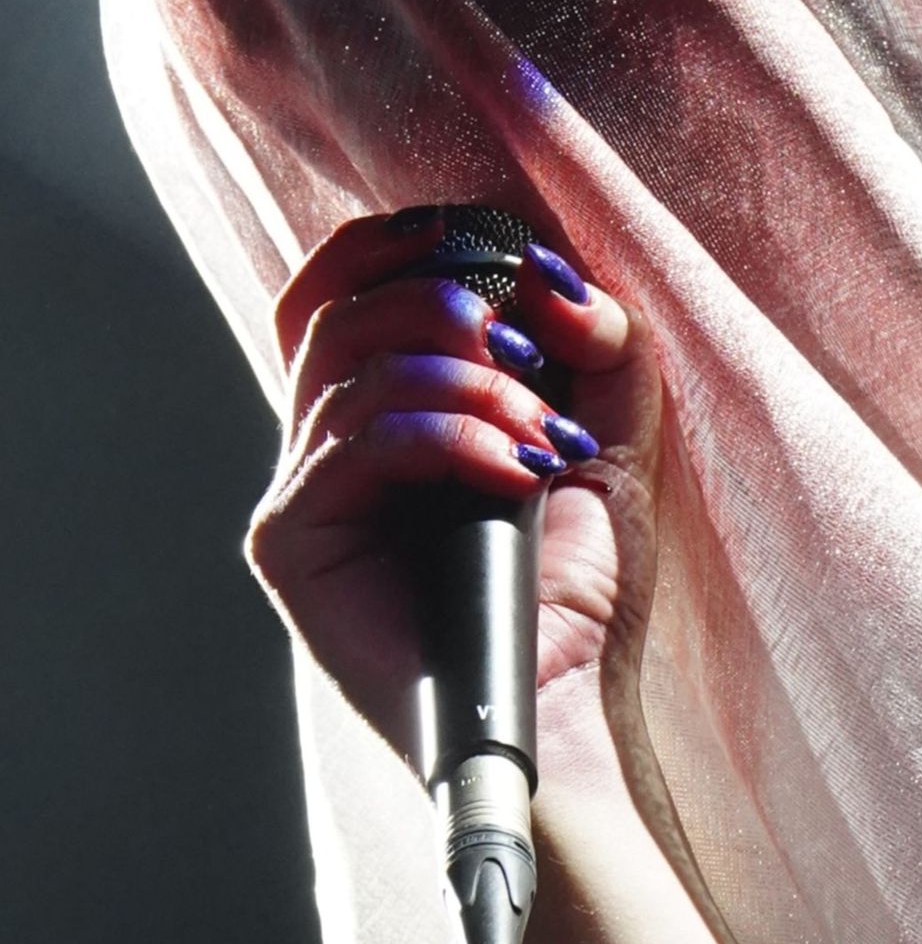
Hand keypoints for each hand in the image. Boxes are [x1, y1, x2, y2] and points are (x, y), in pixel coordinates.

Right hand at [245, 209, 661, 759]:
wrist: (567, 706)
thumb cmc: (579, 585)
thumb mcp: (607, 438)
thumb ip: (596, 346)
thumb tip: (556, 275)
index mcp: (382, 407)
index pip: (342, 284)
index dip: (397, 240)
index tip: (482, 237)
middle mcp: (325, 442)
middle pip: (335, 305)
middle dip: (440, 298)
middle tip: (523, 343)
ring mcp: (303, 490)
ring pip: (352, 366)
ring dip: (468, 380)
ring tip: (545, 437)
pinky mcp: (291, 540)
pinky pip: (358, 440)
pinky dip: (449, 435)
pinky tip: (515, 471)